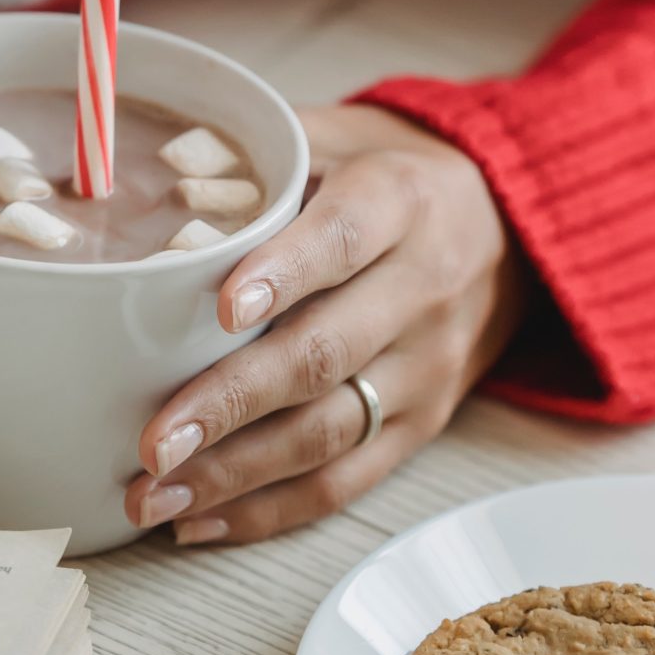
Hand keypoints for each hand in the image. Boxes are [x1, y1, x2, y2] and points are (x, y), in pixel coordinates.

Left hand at [127, 106, 524, 546]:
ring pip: (330, 431)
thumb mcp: (338, 134)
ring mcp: (428, 367)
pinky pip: (347, 481)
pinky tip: (200, 519)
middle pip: (324, 353)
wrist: (508, 225)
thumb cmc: (389, 175)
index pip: (343, 238)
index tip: (224, 309)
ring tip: (154, 494)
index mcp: (399, 202)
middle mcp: (422, 289)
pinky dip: (270, 509)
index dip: (284, 273)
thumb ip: (258, 154)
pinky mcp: (423, 424)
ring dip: (236, 473)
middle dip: (230, 404)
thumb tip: (145, 174)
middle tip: (153, 442)